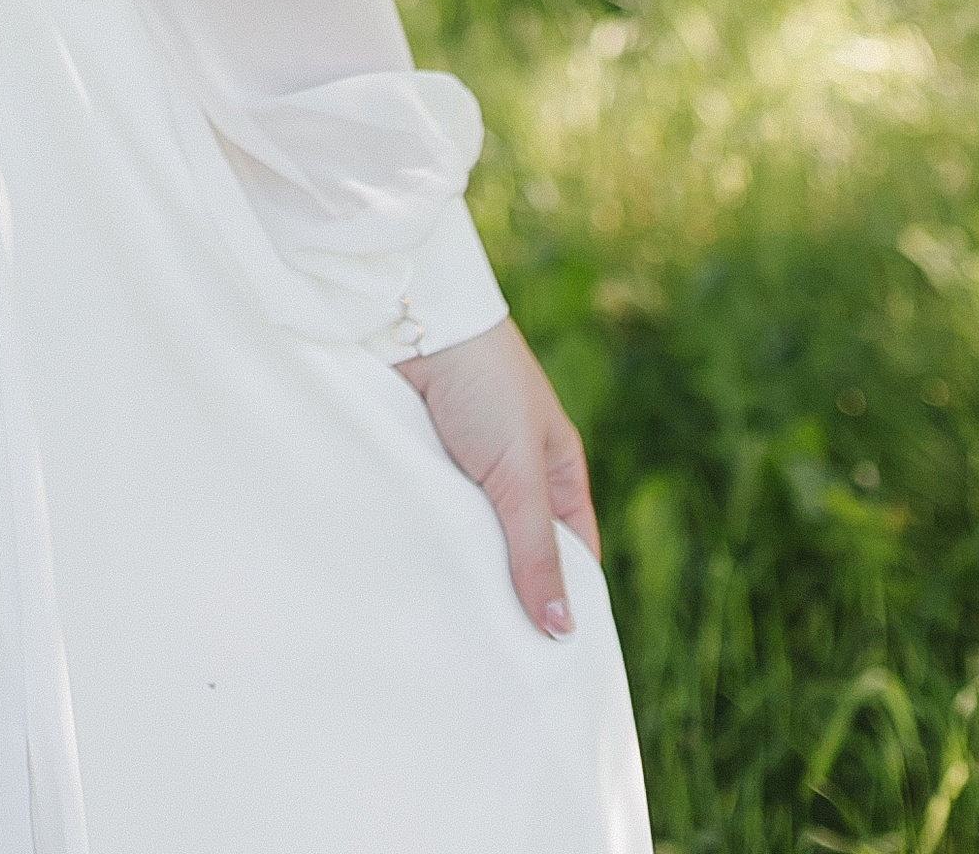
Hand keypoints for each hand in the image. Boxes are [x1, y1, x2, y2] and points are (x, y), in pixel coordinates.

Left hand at [394, 318, 600, 636]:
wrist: (408, 312)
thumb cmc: (482, 378)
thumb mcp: (518, 470)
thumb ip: (535, 548)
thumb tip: (562, 631)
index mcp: (555, 473)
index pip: (571, 556)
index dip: (565, 603)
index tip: (550, 665)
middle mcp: (510, 477)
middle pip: (514, 557)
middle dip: (504, 598)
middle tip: (491, 666)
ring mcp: (460, 472)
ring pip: (466, 543)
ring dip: (457, 573)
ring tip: (447, 637)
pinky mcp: (416, 465)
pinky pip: (424, 519)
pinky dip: (421, 545)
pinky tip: (411, 586)